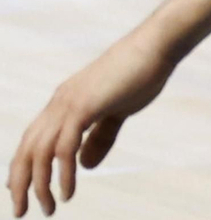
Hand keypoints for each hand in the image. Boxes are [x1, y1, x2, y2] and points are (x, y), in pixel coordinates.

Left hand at [9, 28, 175, 214]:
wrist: (156, 44)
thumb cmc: (140, 73)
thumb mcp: (117, 111)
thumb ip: (100, 136)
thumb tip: (85, 165)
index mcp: (65, 100)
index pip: (32, 138)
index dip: (21, 165)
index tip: (16, 190)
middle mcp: (60, 101)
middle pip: (27, 148)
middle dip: (20, 182)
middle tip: (22, 211)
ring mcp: (70, 102)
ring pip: (39, 151)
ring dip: (39, 184)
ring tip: (48, 208)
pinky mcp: (83, 106)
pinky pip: (63, 149)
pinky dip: (62, 174)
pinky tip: (67, 193)